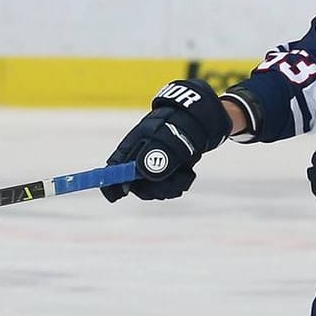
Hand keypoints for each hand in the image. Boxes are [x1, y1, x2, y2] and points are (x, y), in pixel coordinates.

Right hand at [102, 78, 231, 200]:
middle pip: (135, 185)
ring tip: (185, 174)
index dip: (112, 182)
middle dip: (154, 189)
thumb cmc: (181, 124)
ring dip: (170, 187)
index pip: (114, 167)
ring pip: (153, 189)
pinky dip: (179, 183)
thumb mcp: (168, 138)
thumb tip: (142, 173)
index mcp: (132, 147)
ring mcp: (153, 166)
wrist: (203, 120)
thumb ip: (156, 157)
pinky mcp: (167, 171)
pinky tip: (187, 173)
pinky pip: (167, 187)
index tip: (119, 194)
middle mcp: (139, 159)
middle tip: (172, 184)